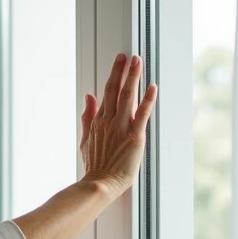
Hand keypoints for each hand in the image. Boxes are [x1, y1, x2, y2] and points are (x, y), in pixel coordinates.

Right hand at [79, 53, 156, 193]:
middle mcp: (109, 120)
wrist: (100, 183)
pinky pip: (142, 114)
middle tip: (127, 55)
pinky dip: (148, 100)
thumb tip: (88, 97)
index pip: (106, 93)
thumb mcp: (85, 139)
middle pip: (115, 90)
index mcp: (98, 121)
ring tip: (137, 62)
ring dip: (133, 77)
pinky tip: (152, 87)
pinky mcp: (134, 136)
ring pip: (127, 96)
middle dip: (121, 70)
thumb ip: (87, 116)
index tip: (118, 62)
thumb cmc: (95, 166)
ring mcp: (121, 127)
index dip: (113, 75)